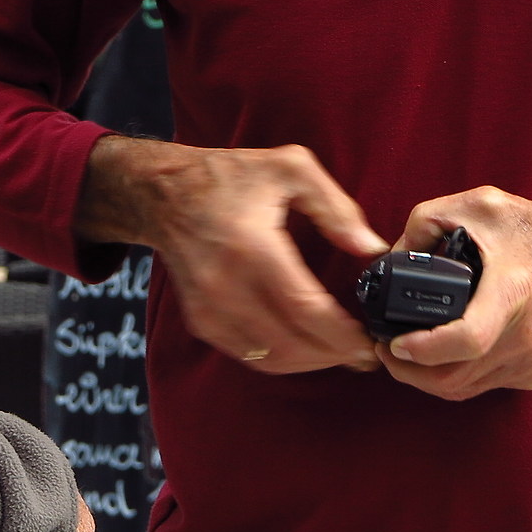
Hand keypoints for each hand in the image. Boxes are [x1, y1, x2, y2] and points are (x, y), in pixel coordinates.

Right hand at [77, 135, 386, 373]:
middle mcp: (226, 285)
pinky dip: (281, 359)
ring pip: (269, 358)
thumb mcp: (291, 168)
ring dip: (310, 363)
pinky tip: (307, 348)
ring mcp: (209, 308)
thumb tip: (370, 248)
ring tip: (342, 354)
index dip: (342, 334)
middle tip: (365, 352)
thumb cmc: (228, 176)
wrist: (162, 194)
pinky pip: (248, 354)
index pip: (304, 309)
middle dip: (335, 355)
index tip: (369, 339)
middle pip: (290, 343)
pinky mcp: (201, 321)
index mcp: (252, 247)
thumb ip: (336, 207)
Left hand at [378, 187, 531, 400]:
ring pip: (461, 390)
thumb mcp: (480, 204)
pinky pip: (480, 386)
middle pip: (451, 380)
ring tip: (404, 353)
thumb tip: (391, 257)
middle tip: (384, 348)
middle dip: (406, 371)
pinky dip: (453, 377)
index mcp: (511, 292)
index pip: (466, 339)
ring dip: (424, 379)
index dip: (423, 350)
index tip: (394, 341)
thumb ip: (427, 221)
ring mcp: (530, 360)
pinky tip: (442, 354)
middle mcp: (523, 335)